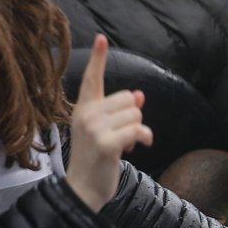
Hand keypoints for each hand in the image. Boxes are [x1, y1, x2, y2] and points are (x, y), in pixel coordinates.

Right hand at [66, 35, 152, 211]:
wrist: (84, 189)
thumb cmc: (96, 159)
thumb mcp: (105, 131)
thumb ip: (119, 112)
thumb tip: (139, 95)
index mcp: (83, 109)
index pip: (92, 79)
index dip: (98, 58)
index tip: (102, 38)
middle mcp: (86, 115)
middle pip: (128, 99)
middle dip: (132, 118)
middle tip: (121, 137)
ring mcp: (94, 128)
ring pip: (135, 114)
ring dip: (137, 131)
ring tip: (124, 145)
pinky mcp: (106, 143)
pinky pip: (138, 130)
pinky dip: (144, 139)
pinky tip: (136, 149)